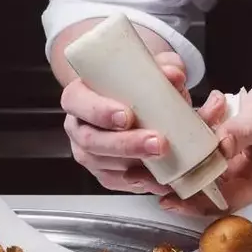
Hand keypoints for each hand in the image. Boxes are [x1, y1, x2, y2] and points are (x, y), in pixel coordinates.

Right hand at [60, 52, 226, 193]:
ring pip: (105, 165)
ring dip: (138, 165)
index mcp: (78, 96)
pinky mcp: (105, 174)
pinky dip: (145, 182)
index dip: (99, 111)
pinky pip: (121, 183)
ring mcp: (90, 154)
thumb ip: (164, 67)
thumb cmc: (136, 85)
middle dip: (126, 144)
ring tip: (167, 161)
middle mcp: (79, 127)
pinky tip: (164, 178)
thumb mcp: (151, 69)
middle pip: (92, 141)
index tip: (127, 116)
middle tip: (158, 142)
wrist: (141, 104)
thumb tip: (174, 75)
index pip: (77, 102)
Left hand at [157, 77, 251, 215]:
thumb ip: (242, 133)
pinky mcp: (226, 143)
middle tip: (148, 176)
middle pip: (204, 188)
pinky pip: (202, 147)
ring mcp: (233, 160)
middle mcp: (242, 174)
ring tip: (152, 153)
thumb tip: (216, 145)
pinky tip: (177, 122)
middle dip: (177, 182)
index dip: (194, 203)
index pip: (222, 201)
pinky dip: (190, 137)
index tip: (168, 198)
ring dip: (179, 159)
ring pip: (199, 167)